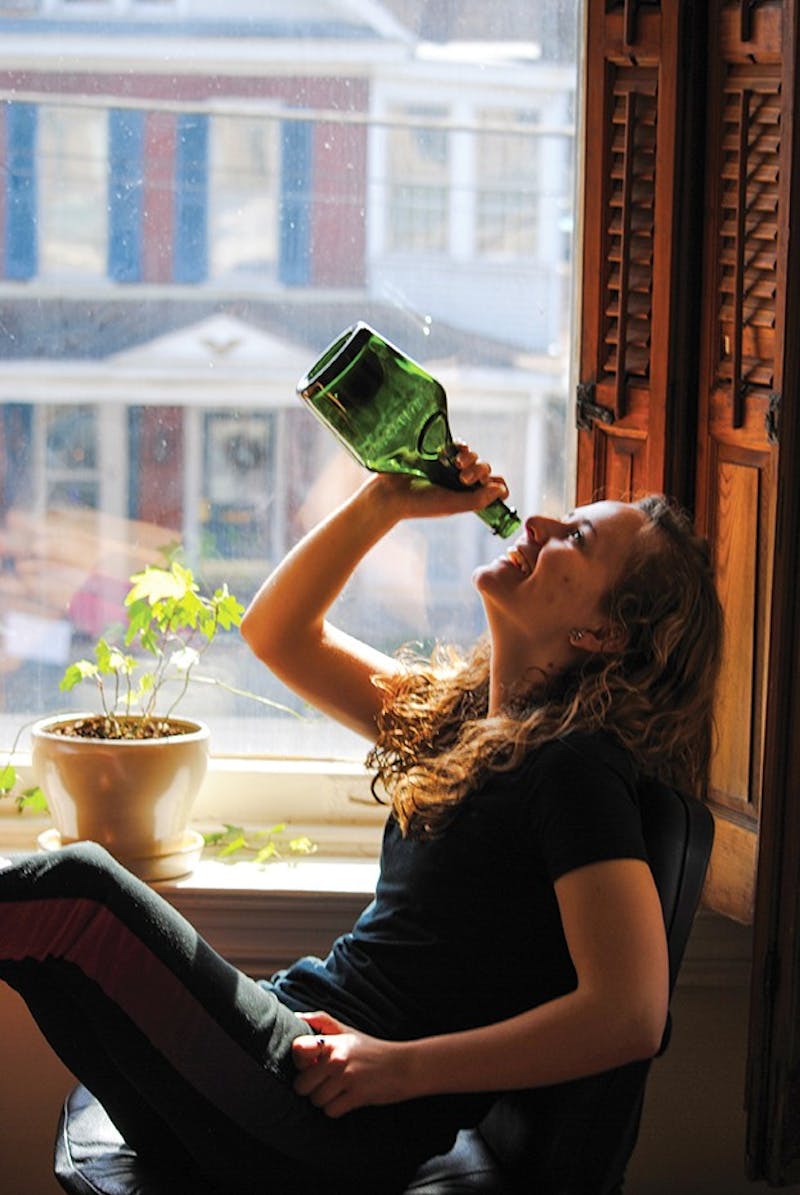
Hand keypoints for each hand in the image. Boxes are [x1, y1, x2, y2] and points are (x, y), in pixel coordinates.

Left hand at [292, 1010, 410, 1117]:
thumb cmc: (372, 1050)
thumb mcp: (348, 1031)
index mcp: (332, 1041)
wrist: (404, 1066)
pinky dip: (337, 1109)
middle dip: (311, 1088)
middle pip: (301, 1084)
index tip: (311, 1065)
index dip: (300, 1062)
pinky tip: (347, 1099)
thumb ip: (322, 1022)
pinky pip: (331, 1111)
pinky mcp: (356, 1095)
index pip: (297, 1050)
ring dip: (325, 1100)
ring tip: (339, 1090)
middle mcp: (336, 1058)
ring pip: (315, 1100)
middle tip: (326, 1083)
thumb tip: (296, 1016)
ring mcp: (346, 1077)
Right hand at [373, 444, 508, 521]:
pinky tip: (452, 454)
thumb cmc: (420, 503)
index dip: (497, 487)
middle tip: (463, 479)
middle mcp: (462, 482)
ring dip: (471, 459)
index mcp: (468, 497)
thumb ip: (477, 500)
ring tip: (456, 465)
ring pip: (475, 456)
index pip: (495, 489)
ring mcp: (452, 467)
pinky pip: (461, 445)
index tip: (488, 488)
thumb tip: (499, 490)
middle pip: (486, 470)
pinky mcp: (441, 452)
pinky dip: (461, 447)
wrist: (391, 491)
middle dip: (479, 472)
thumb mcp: (452, 505)